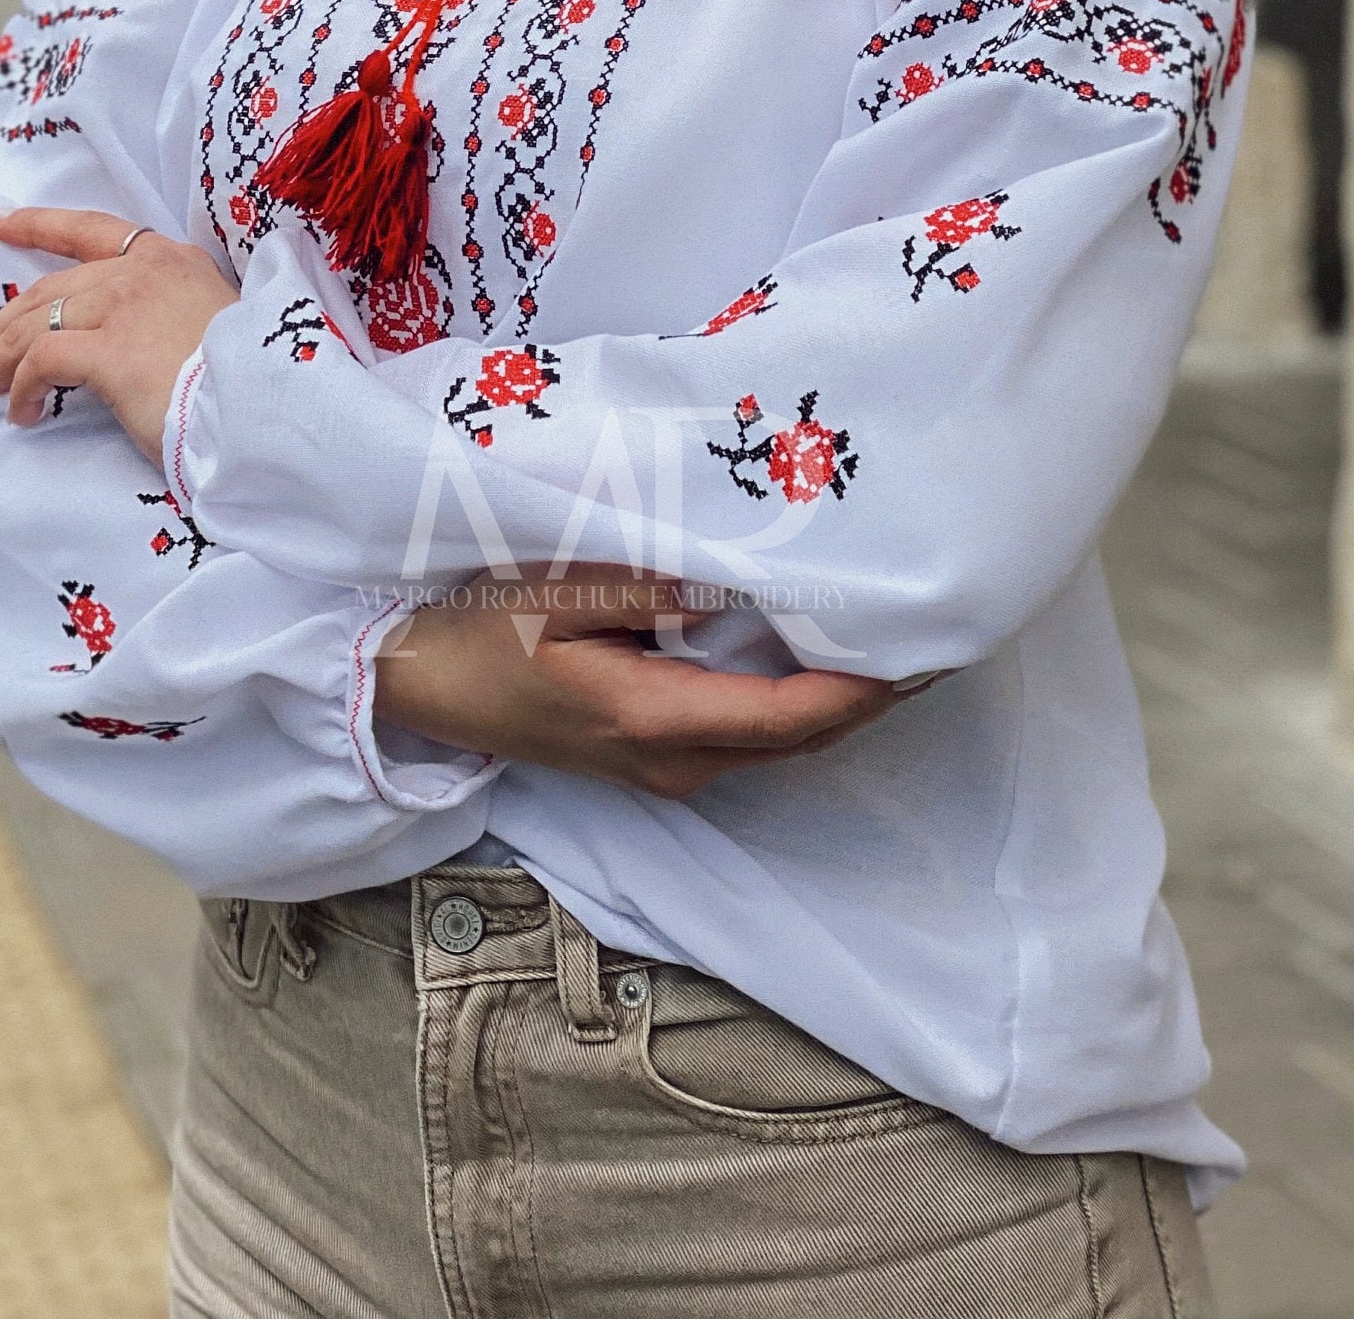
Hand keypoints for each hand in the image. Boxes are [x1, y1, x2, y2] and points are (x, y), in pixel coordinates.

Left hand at [0, 208, 236, 464]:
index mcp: (173, 260)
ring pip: (33, 325)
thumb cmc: (252, 383)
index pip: (91, 230)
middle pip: (48, 289)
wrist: (271, 410)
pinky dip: (20, 390)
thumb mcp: (216, 331)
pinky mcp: (111, 348)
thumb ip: (170, 322)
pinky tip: (21, 416)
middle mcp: (144, 271)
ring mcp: (125, 305)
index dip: (38, 225)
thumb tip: (131, 350)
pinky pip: (43, 363)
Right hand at [373, 566, 926, 800]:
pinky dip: (797, 702)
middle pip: (802, 738)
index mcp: (657, 721)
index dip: (864, 687)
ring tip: (893, 640)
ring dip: (838, 700)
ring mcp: (664, 769)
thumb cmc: (481, 628)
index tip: (925, 647)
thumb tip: (734, 584)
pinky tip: (816, 655)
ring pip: (780, 742)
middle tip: (937, 636)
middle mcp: (675, 763)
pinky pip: (748, 734)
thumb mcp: (559, 591)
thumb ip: (649, 587)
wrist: (416, 687)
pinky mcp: (651, 757)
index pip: (792, 715)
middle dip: (873, 696)